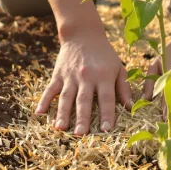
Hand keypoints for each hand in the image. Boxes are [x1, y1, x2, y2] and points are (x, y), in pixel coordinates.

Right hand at [34, 0, 131, 134]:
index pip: (106, 99)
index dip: (107, 114)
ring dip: (62, 114)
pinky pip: (50, 89)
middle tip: (80, 134)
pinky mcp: (58, 74)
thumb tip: (131, 108)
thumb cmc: (105, 54)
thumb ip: (124, 88)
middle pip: (84, 100)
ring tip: (61, 129)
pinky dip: (44, 101)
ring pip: (66, 97)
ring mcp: (70, 76)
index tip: (106, 130)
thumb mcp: (118, 68)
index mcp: (103, 76)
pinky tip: (39, 113)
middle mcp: (86, 77)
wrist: (83, 34)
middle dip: (82, 118)